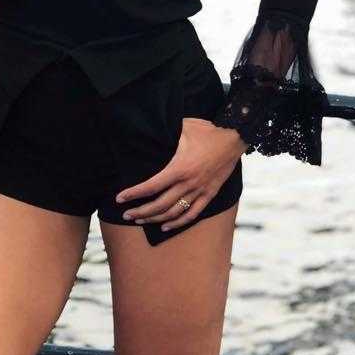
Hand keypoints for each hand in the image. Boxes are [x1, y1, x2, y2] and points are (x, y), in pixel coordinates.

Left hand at [115, 119, 246, 233]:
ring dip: (155, 219)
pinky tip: (165, 226)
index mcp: (179, 168)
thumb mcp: (183, 128)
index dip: (134, 194)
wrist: (234, 137)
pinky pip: (192, 214)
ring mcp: (200, 191)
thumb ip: (166, 133)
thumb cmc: (207, 131)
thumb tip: (149, 131)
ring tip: (140, 220)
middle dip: (140, 211)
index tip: (120, 198)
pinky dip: (178, 222)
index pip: (151, 186)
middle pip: (160, 205)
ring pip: (174, 212)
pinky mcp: (209, 194)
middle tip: (126, 215)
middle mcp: (188, 183)